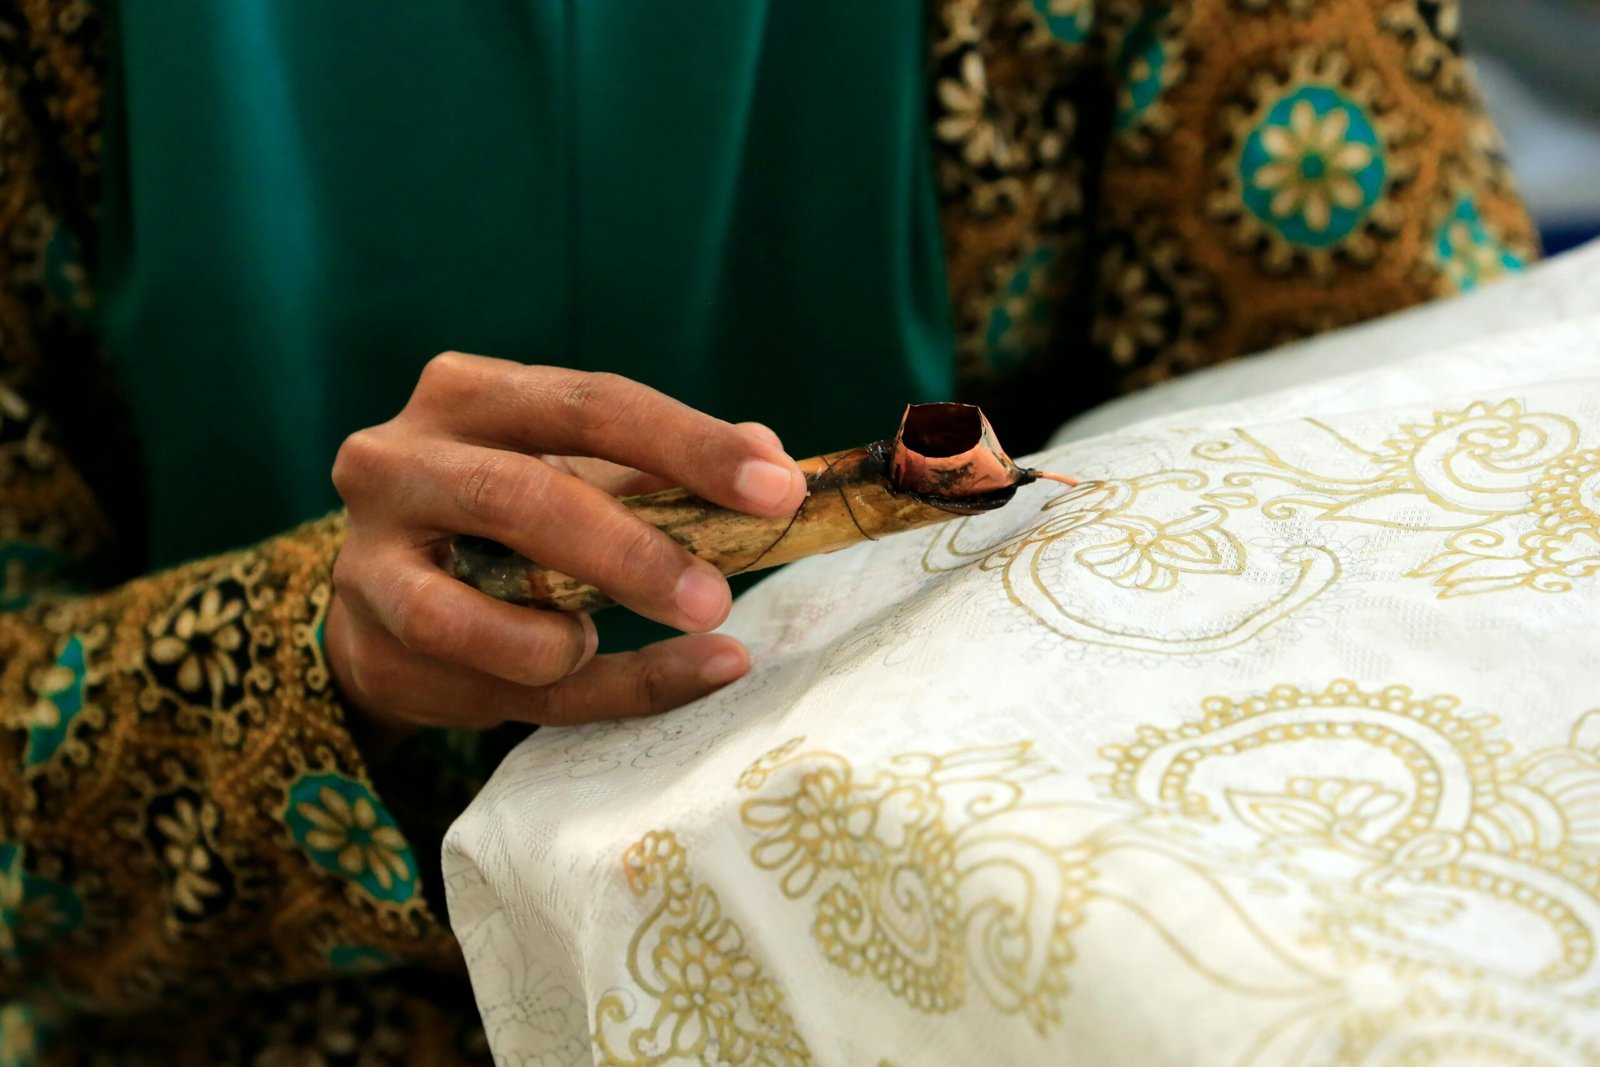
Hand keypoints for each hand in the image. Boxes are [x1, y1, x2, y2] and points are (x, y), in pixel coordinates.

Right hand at [326, 352, 805, 737]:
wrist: (393, 593)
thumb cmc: (509, 516)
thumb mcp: (581, 472)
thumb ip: (666, 468)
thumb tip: (773, 460)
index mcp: (467, 394)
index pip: (588, 402)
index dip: (689, 444)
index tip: (778, 489)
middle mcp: (397, 461)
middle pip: (521, 498)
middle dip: (633, 553)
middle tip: (717, 599)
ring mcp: (368, 560)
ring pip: (469, 615)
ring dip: (570, 641)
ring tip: (637, 640)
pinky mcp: (375, 649)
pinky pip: (496, 687)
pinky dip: (590, 690)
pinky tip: (656, 678)